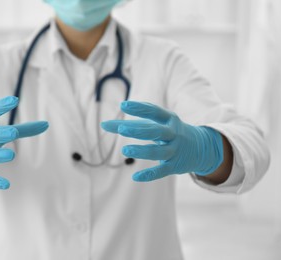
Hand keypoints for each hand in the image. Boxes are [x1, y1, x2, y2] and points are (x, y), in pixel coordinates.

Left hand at [101, 101, 223, 181]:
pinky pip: (161, 172)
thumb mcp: (153, 125)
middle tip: (122, 128)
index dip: (139, 108)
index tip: (123, 105)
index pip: (154, 112)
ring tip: (125, 150)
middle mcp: (173, 134)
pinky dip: (149, 175)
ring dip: (142, 151)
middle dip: (139, 130)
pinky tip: (135, 177)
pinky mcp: (174, 166)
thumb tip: (103, 124)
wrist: (201, 147)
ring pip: (158, 153)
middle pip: (156, 131)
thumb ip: (129, 124)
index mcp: (168, 120)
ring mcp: (174, 151)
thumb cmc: (168, 132)